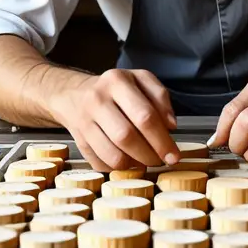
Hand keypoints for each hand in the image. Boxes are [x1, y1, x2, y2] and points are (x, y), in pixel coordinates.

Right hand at [47, 68, 178, 171]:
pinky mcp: (78, 142)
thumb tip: (170, 125)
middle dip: (149, 155)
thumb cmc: (113, 89)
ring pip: (113, 155)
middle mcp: (97, 100)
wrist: (73, 94)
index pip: (144, 116)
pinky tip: (126, 160)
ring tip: (144, 160)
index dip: (162, 140)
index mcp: (117, 81)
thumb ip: (160, 97)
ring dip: (134, 164)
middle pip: (127, 137)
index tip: (173, 155)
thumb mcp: (139, 80)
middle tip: (160, 160)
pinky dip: (118, 168)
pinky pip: (101, 164)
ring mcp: (84, 122)